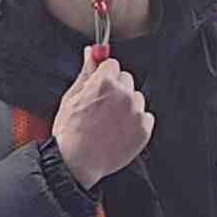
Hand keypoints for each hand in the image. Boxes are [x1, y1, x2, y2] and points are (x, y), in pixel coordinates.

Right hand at [52, 46, 154, 189]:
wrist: (76, 163)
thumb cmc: (70, 132)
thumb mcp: (72, 97)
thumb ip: (86, 71)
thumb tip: (91, 52)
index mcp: (105, 82)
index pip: (112, 64)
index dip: (104, 76)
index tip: (99, 87)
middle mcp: (124, 94)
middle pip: (126, 79)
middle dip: (116, 88)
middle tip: (102, 107)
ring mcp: (136, 112)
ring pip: (136, 98)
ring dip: (127, 105)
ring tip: (110, 122)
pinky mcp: (144, 130)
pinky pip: (146, 117)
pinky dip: (136, 122)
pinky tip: (120, 131)